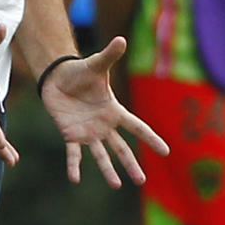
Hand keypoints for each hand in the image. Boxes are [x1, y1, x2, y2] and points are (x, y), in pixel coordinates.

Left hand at [39, 36, 168, 188]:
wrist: (58, 78)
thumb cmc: (81, 72)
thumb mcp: (96, 64)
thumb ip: (109, 55)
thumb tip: (121, 39)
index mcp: (114, 110)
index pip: (137, 127)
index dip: (151, 139)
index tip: (166, 152)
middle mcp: (104, 126)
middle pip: (121, 148)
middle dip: (131, 164)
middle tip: (142, 182)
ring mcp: (88, 132)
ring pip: (101, 155)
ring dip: (108, 171)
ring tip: (117, 186)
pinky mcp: (71, 135)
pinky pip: (73, 154)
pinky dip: (74, 166)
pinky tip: (75, 179)